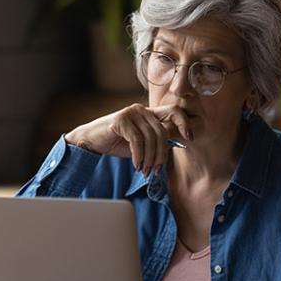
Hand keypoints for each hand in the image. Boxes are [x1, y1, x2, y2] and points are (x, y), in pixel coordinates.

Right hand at [64, 103, 192, 173]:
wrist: (91, 142)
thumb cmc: (116, 143)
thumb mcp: (141, 143)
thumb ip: (155, 141)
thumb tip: (176, 145)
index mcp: (149, 113)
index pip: (173, 112)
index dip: (184, 123)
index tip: (190, 138)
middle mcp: (142, 109)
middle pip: (162, 132)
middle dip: (160, 155)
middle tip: (154, 170)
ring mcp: (131, 112)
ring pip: (151, 138)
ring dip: (149, 159)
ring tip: (144, 171)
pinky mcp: (121, 120)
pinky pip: (137, 140)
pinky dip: (139, 155)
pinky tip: (136, 165)